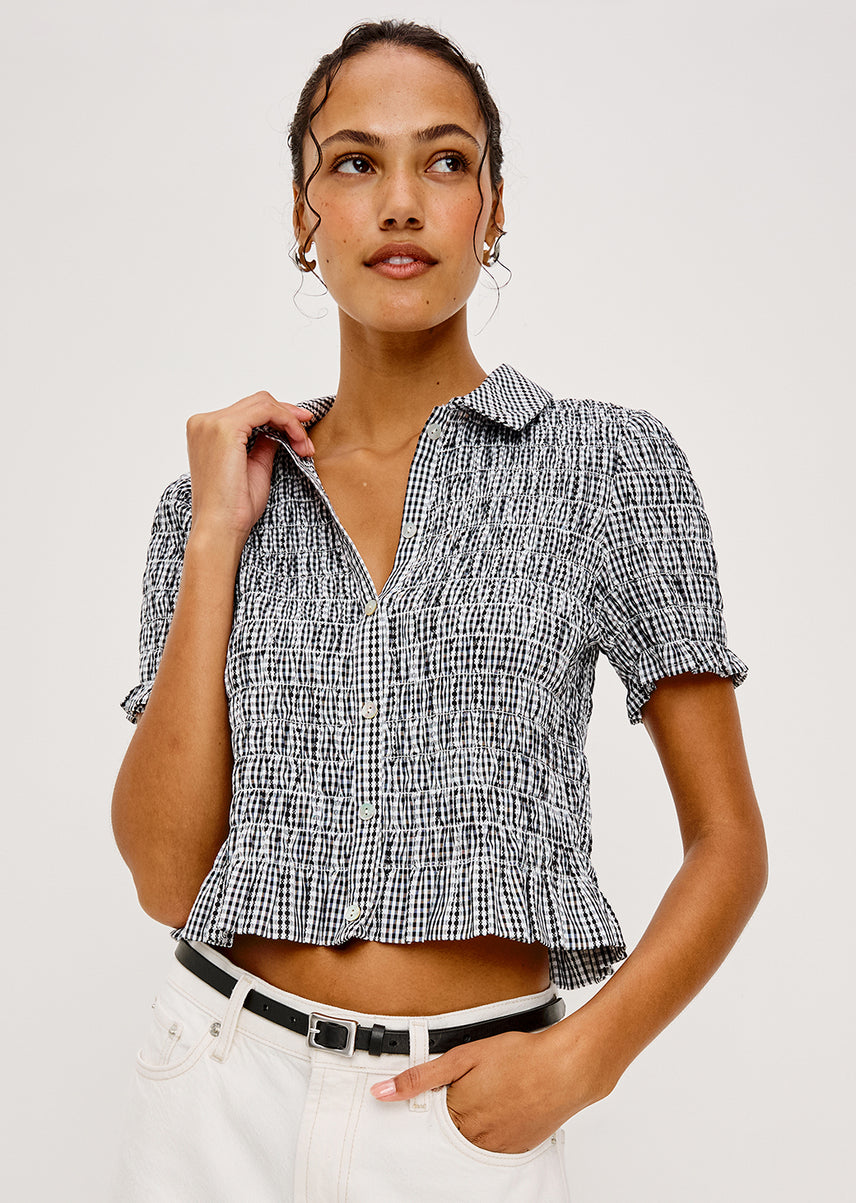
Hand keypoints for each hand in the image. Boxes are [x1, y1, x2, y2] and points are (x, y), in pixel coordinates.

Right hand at [185, 391, 315, 542]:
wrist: (220, 529)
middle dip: (289, 418)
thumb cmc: (234, 508)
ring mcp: (212, 423)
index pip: (249, 410)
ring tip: (304, 446)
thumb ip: (263, 443)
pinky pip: (266, 410)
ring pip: (264, 403)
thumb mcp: (254, 466)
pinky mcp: (225, 428)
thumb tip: (279, 429)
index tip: (301, 434)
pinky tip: (298, 441)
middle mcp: (204, 422)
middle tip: (306, 441)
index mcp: (206, 431)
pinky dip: (287, 422)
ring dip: (291, 421)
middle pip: (257, 402)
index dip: (280, 417)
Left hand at [369, 1027, 599, 1154]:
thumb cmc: (520, 1057)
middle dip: (451, 1112)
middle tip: (470, 1090)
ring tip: (489, 1096)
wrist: (567, 1069)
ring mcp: (498, 1146)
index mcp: (457, 1115)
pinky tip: (503, 1107)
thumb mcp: (463, 1057)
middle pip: (448, 1133)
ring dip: (471, 1123)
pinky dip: (493, 1129)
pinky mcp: (518, 1148)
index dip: (428, 1103)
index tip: (432, 1094)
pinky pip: (495, 1145)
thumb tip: (382, 1093)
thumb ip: (421, 1077)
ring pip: (471, 1141)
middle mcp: (475, 1138)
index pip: (427, 1121)